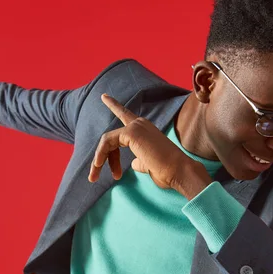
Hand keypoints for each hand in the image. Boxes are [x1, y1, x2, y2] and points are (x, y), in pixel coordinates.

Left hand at [89, 93, 210, 195]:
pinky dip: (100, 155)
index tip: (104, 96)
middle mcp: (141, 124)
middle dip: (101, 157)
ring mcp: (136, 126)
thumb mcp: (149, 165)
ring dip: (98, 160)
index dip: (114, 106)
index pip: (126, 115)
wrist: (179, 171)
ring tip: (94, 176)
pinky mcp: (132, 132)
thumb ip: (139, 161)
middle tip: (93, 177)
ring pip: (106, 140)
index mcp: (145, 129)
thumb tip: (133, 164)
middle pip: (111, 138)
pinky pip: (107, 143)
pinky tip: (99, 166)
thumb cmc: (167, 172)